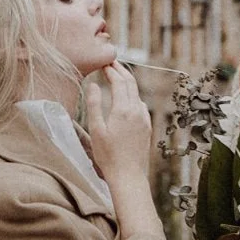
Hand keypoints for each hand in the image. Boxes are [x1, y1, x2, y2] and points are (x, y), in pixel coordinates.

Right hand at [84, 62, 151, 188]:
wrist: (129, 176)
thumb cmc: (108, 156)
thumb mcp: (96, 130)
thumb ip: (94, 105)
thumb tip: (92, 84)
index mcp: (123, 109)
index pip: (119, 81)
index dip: (111, 70)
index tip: (103, 63)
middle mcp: (137, 111)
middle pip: (131, 83)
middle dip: (121, 71)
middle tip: (111, 63)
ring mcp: (144, 119)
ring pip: (137, 94)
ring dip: (128, 82)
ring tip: (118, 77)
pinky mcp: (147, 127)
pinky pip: (141, 105)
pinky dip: (133, 96)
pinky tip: (128, 99)